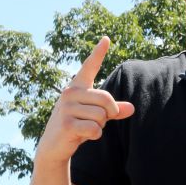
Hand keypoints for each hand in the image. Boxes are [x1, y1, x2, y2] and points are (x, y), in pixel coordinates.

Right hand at [35, 38, 133, 164]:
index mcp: (78, 86)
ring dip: (99, 127)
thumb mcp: (97, 115)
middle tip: (97, 121)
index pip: (90, 66)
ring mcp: (66, 108)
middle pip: (107, 99)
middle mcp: (70, 93)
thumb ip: (114, 110)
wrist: (54, 146)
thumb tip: (132, 108)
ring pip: (102, 116)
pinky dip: (95, 135)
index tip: (106, 39)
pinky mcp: (66, 124)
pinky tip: (81, 136)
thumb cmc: (77, 126)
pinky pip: (95, 129)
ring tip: (85, 128)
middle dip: (109, 113)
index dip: (99, 53)